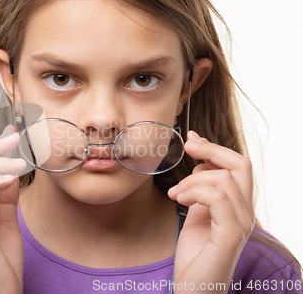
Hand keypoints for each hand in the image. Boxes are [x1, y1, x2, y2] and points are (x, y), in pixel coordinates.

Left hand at [167, 130, 254, 292]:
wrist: (194, 291)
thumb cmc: (194, 257)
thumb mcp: (195, 215)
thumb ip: (201, 191)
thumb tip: (200, 162)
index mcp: (237, 207)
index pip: (237, 166)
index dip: (214, 148)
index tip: (190, 140)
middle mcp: (245, 213)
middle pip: (240, 165)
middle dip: (211, 149)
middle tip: (187, 148)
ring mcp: (241, 224)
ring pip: (224, 179)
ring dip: (193, 179)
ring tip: (174, 193)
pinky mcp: (231, 234)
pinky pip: (218, 198)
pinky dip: (195, 191)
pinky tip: (179, 199)